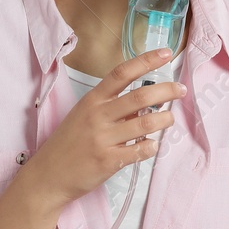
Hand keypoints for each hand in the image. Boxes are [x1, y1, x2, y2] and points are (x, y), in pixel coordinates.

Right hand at [18, 47, 185, 208]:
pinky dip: (151, 147)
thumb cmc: (68, 143)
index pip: (122, 73)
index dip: (146, 61)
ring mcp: (103, 138)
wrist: (48, 175)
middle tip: (181, 90)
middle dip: (167, 90)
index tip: (165, 54)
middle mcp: (98, 116)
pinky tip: (152, 145)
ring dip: (164, 119)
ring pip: (145, 123)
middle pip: (141, 96)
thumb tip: (145, 103)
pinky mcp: (108, 161)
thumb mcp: (84, 116)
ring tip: (169, 119)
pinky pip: (140, 151)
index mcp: (92, 100)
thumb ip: (112, 107)